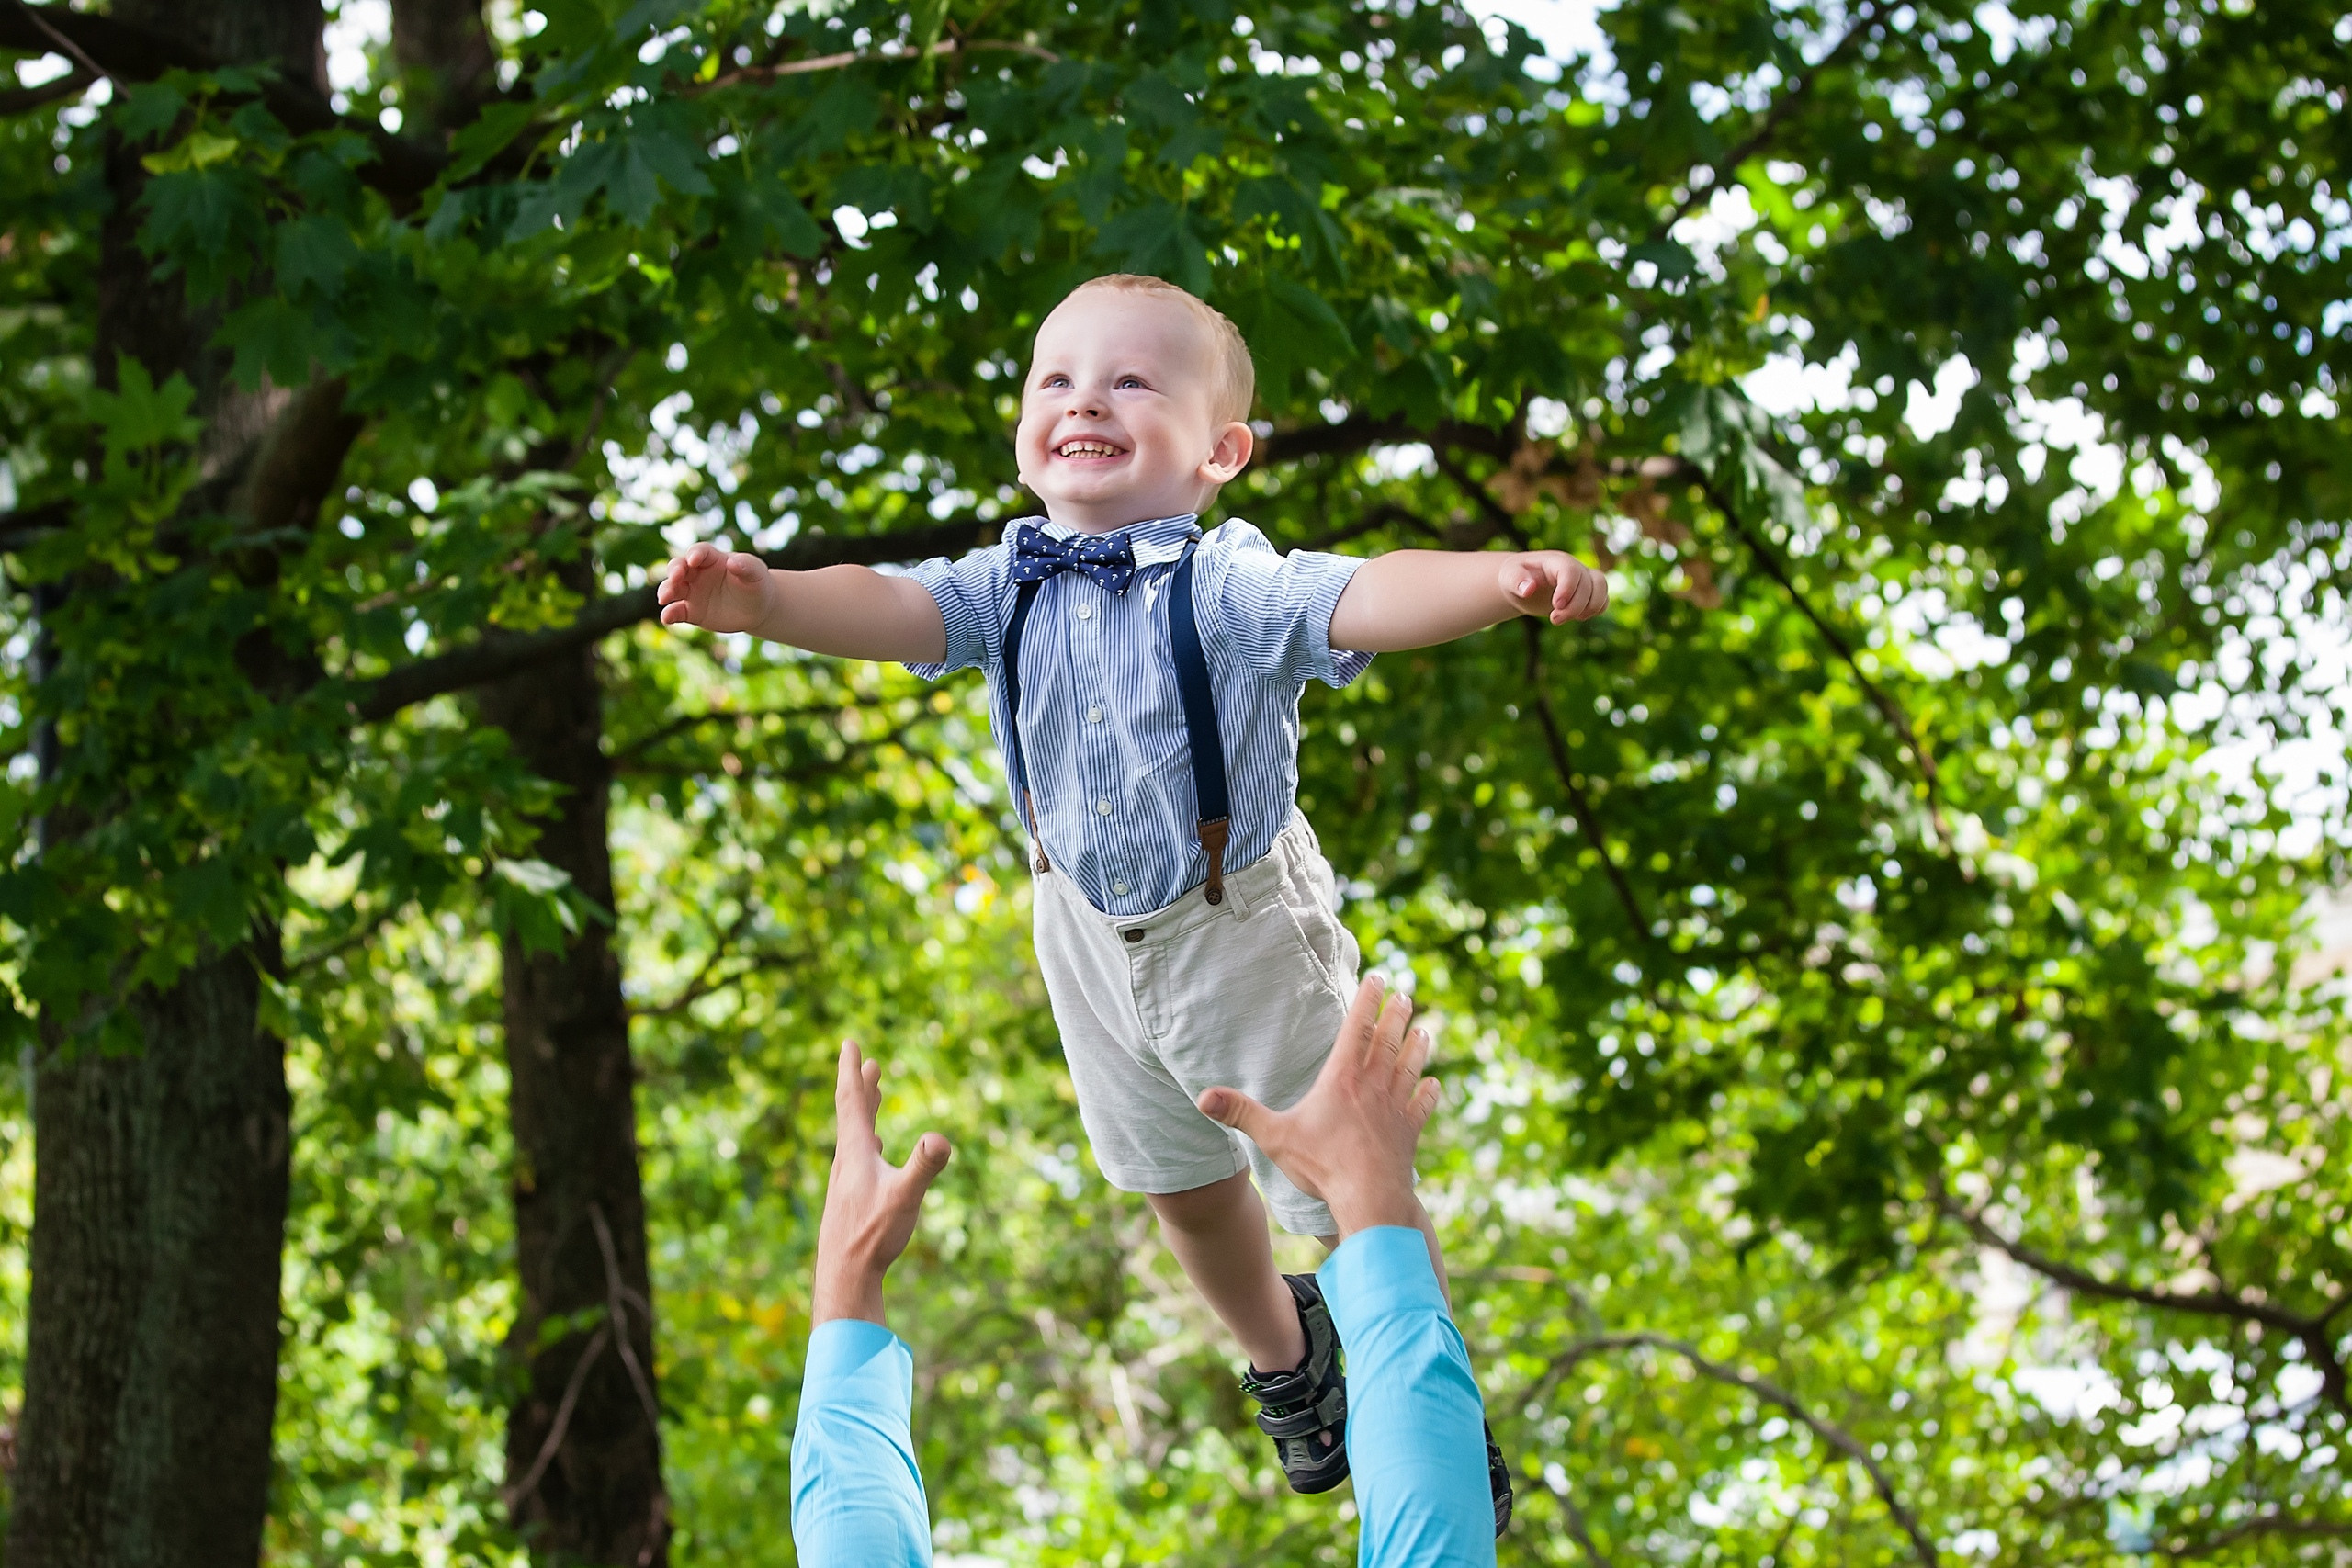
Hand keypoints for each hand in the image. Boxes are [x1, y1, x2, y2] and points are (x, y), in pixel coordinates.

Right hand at [656, 541, 776, 633]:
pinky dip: (669, 614)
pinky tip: (666, 617)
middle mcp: (698, 573)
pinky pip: (677, 612)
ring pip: (673, 589)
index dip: (695, 554)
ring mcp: (693, 593)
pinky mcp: (692, 612)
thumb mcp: (756, 573)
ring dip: (666, 591)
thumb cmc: (756, 584)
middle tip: (675, 577)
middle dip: (674, 571)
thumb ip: (746, 566)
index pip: (699, 551)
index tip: (694, 560)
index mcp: (712, 559)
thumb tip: (732, 562)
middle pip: (679, 567)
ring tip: (664, 598)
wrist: (757, 609)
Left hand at [811, 1041, 951, 1326]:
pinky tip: (875, 1151)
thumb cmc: (873, 1237)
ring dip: (864, 1111)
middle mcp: (846, 1162)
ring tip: (873, 1096)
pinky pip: (858, 1158)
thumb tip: (940, 1137)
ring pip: (854, 1136)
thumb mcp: (905, 1198)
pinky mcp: (850, 1199)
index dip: (852, 1071)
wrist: (844, 1277)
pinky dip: (867, 1141)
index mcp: (855, 1153)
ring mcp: (846, 1182)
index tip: (849, 1043)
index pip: (852, 1102)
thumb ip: (924, 1166)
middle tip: (865, 1061)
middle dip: (860, 1085)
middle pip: (851, 1113)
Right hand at [1197, 977, 1437, 1239]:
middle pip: (1389, 1041)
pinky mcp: (1409, 1133)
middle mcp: (1373, 1086)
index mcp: (1342, 1079)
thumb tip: (1203, 1096)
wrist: (1369, 1199)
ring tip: (1424, 1030)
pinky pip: (1422, 1107)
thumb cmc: (1322, 1166)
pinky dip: (1429, 1093)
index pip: (1357, 1028)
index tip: (1377, 978)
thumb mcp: (1275, 1137)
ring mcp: (1395, 1109)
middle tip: (1405, 996)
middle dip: (1397, 1016)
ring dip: (1417, 1047)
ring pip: (1410, 1068)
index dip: (1367, 1000)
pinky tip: (1434, 1085)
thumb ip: (1241, 1113)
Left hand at [1500, 550, 1609, 623]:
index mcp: (1556, 561)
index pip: (1570, 571)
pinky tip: (1577, 617)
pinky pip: (1603, 600)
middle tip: (1554, 619)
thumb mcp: (1509, 577)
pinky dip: (1595, 610)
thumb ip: (1517, 581)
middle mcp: (1574, 567)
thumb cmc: (1515, 577)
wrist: (1523, 583)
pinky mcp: (1588, 592)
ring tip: (1567, 617)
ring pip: (1601, 589)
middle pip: (1588, 583)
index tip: (1556, 606)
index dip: (1568, 589)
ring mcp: (1583, 579)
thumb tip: (1528, 589)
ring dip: (1589, 609)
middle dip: (1574, 607)